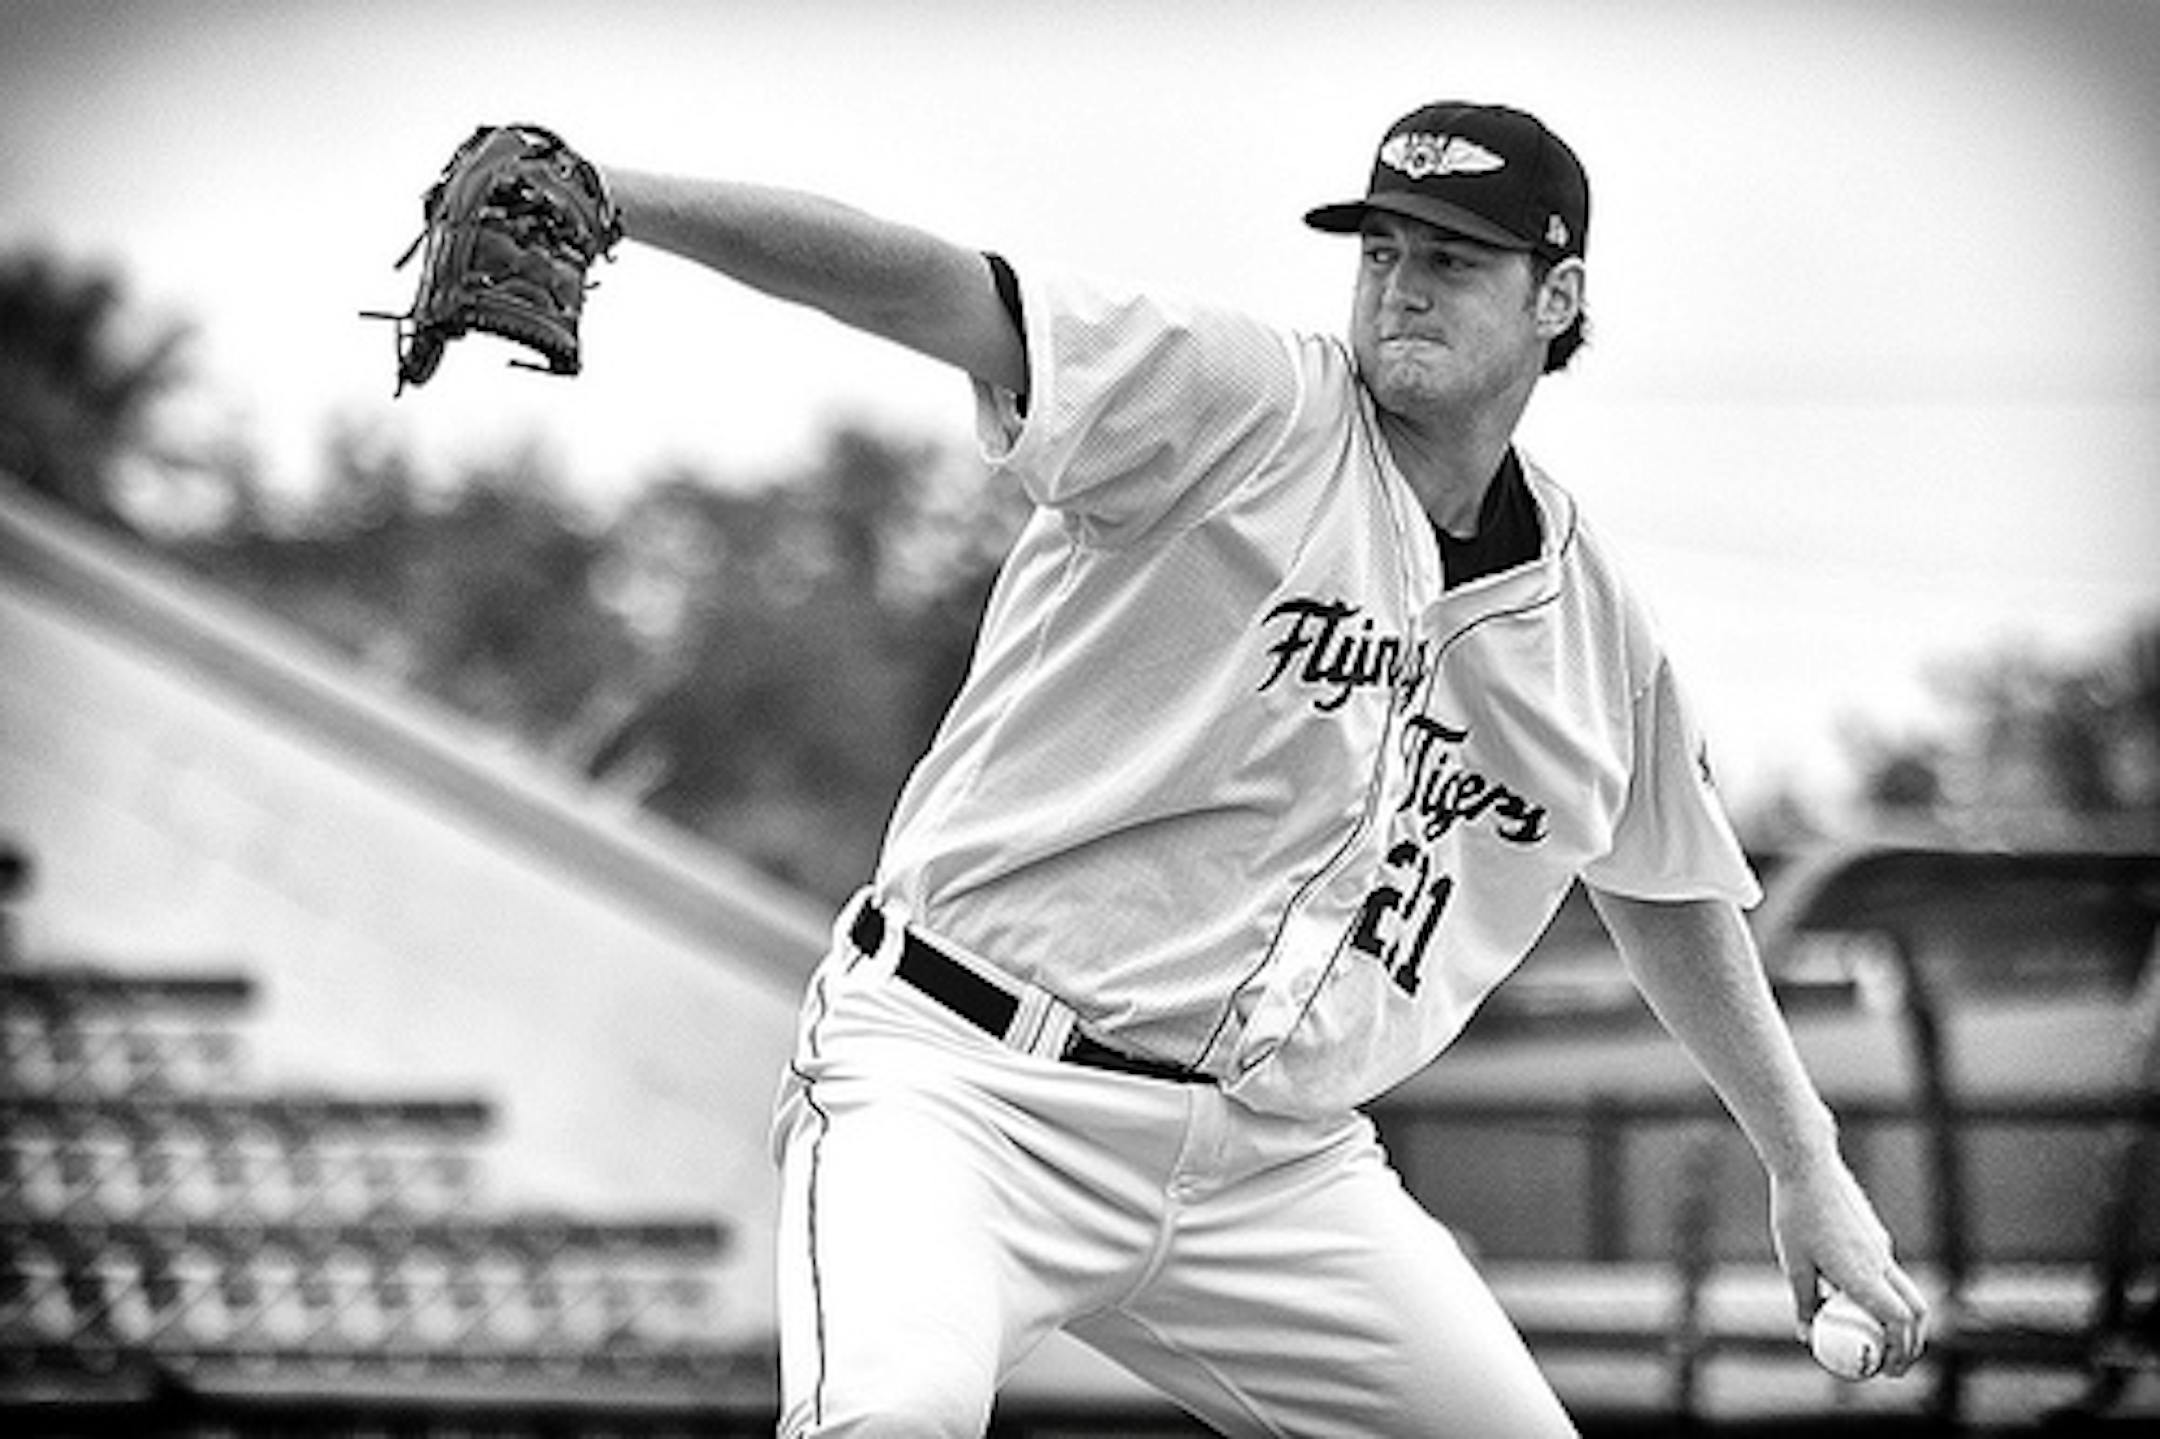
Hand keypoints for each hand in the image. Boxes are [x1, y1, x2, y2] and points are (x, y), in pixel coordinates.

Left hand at [1768, 1153, 1929, 1375]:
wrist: (1808, 1166)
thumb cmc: (1795, 1213)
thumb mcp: (1793, 1263)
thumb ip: (1805, 1301)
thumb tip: (1807, 1334)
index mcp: (1862, 1274)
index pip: (1898, 1322)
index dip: (1900, 1350)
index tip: (1889, 1370)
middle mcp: (1880, 1262)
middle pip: (1915, 1311)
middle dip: (1910, 1342)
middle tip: (1892, 1363)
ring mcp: (1881, 1247)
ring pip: (1905, 1291)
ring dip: (1900, 1319)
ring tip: (1876, 1337)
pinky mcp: (1876, 1235)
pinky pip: (1888, 1272)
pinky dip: (1884, 1293)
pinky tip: (1854, 1295)